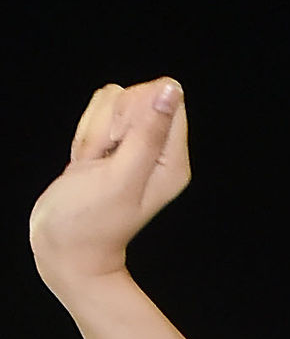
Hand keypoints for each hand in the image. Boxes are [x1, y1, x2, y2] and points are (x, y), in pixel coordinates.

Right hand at [30, 79, 188, 296]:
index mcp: (173, 160)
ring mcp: (137, 147)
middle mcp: (160, 152)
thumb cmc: (91, 223)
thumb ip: (147, 133)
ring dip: (93, 131)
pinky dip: (85, 136)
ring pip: (112, 102)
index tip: (117, 147)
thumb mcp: (120, 176)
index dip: (132, 113)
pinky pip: (97, 114)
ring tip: (93, 167)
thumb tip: (170, 90)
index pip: (164, 97)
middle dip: (108, 123)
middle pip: (135, 96)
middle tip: (101, 163)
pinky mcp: (114, 145)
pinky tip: (87, 164)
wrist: (66, 248)